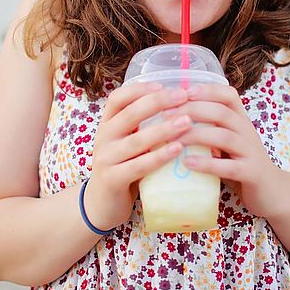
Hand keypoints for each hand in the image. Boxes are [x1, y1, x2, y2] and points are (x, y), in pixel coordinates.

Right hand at [83, 83, 193, 230]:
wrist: (102, 204)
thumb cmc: (124, 167)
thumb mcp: (129, 142)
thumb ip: (144, 126)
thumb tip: (182, 105)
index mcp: (107, 124)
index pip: (118, 98)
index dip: (140, 89)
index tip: (164, 85)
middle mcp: (103, 137)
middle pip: (129, 114)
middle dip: (158, 102)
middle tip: (183, 97)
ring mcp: (105, 159)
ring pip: (136, 140)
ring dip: (164, 129)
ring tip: (187, 121)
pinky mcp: (112, 180)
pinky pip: (138, 166)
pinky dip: (159, 156)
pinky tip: (178, 149)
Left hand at [178, 84, 285, 218]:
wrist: (271, 191)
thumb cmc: (240, 162)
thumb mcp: (227, 141)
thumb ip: (208, 128)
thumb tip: (170, 117)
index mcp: (241, 120)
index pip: (228, 95)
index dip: (206, 90)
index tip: (182, 91)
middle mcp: (248, 131)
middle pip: (221, 112)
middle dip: (192, 111)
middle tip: (166, 115)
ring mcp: (251, 152)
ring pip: (224, 136)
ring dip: (196, 136)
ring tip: (173, 140)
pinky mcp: (252, 173)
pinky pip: (229, 167)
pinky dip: (207, 164)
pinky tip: (187, 163)